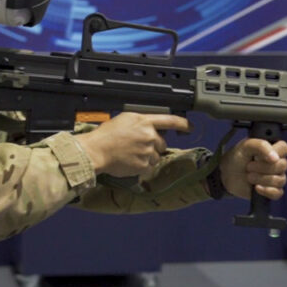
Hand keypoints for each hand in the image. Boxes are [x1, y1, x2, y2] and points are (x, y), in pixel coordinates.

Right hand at [75, 112, 190, 176]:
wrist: (96, 150)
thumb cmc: (105, 135)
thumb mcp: (124, 119)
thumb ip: (141, 122)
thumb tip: (151, 127)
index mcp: (144, 121)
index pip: (170, 120)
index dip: (183, 123)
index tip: (190, 126)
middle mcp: (148, 135)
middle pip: (162, 143)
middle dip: (154, 145)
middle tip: (138, 146)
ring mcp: (147, 151)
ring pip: (156, 156)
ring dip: (147, 156)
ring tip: (131, 154)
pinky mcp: (143, 165)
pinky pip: (149, 167)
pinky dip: (141, 166)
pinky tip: (130, 162)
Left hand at [218, 138, 286, 199]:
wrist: (226, 174)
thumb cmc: (236, 158)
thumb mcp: (245, 146)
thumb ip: (261, 146)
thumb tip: (275, 158)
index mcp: (272, 149)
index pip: (284, 148)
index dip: (275, 152)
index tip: (261, 156)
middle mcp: (276, 163)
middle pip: (282, 166)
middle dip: (263, 167)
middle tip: (249, 166)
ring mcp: (275, 177)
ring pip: (280, 180)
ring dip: (262, 179)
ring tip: (249, 176)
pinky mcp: (271, 190)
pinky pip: (278, 193)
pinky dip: (267, 191)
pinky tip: (256, 187)